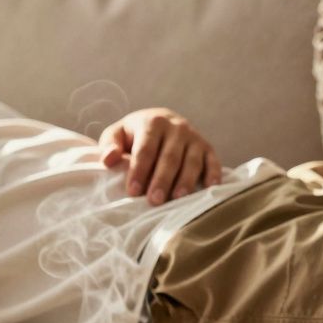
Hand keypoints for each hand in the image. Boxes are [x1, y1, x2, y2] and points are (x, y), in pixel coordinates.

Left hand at [99, 108, 221, 205]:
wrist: (160, 122)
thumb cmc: (134, 134)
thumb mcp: (117, 134)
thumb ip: (110, 145)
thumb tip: (108, 160)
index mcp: (152, 123)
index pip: (145, 150)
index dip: (139, 171)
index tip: (133, 191)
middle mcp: (176, 127)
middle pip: (169, 157)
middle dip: (162, 180)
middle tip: (154, 200)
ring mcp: (194, 137)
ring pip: (191, 161)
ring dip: (185, 180)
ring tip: (177, 199)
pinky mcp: (207, 147)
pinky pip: (213, 161)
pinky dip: (213, 173)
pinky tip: (210, 187)